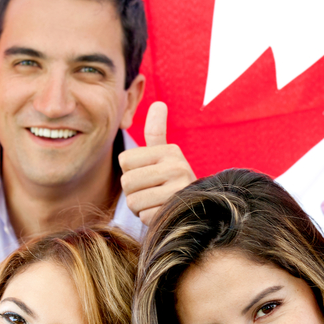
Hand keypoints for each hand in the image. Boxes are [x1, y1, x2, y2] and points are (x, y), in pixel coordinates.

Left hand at [119, 101, 195, 225]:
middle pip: (127, 182)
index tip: (147, 174)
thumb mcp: (166, 155)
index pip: (124, 160)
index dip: (130, 171)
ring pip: (133, 202)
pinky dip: (149, 219)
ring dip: (140, 207)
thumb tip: (159, 104)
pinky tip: (162, 212)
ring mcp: (179, 191)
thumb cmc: (173, 180)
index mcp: (169, 151)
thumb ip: (157, 132)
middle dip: (133, 192)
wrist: (199, 207)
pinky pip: (145, 217)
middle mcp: (177, 167)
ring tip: (156, 202)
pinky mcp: (176, 212)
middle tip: (150, 192)